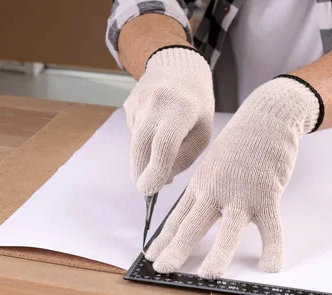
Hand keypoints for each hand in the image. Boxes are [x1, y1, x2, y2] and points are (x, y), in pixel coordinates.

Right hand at [124, 47, 213, 195]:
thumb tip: (161, 181)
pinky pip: (133, 133)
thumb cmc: (197, 105)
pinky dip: (142, 142)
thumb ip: (184, 158)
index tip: (149, 191)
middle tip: (145, 189)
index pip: (164, 145)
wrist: (179, 68)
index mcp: (183, 108)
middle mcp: (157, 102)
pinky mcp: (128, 104)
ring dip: (143, 158)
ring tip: (157, 158)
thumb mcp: (202, 132)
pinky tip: (154, 131)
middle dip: (140, 173)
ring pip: (135, 142)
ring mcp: (139, 101)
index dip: (155, 171)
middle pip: (141, 146)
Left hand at [146, 76, 321, 277]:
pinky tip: (270, 267)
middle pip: (192, 225)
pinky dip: (273, 248)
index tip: (151, 257)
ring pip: (228, 229)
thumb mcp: (212, 167)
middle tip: (163, 269)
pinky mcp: (267, 195)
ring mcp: (241, 195)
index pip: (177, 218)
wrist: (265, 119)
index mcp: (199, 187)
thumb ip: (204, 192)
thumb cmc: (238, 146)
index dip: (164, 240)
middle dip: (176, 250)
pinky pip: (271, 227)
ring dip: (218, 253)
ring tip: (209, 274)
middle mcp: (215, 192)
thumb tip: (195, 215)